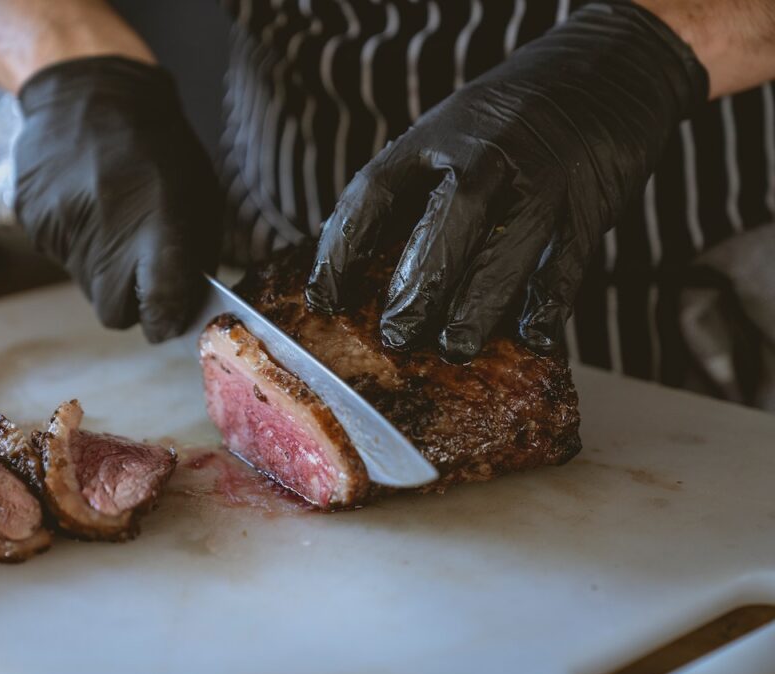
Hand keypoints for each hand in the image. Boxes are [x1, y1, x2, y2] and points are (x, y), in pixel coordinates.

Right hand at [14, 56, 220, 341]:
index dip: (165, 320)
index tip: (169, 317)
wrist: (88, 92)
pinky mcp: (33, 222)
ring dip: (103, 267)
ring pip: (86, 285)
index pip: (159, 304)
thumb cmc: (158, 146)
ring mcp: (62, 227)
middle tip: (141, 275)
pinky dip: (78, 243)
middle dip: (129, 304)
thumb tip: (183, 307)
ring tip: (113, 219)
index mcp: (156, 222)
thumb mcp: (197, 194)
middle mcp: (105, 230)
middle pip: (113, 312)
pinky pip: (62, 257)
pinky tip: (86, 204)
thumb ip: (193, 256)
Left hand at [305, 2, 707, 361]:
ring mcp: (542, 178)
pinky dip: (548, 304)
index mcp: (436, 135)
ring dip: (477, 305)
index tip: (322, 300)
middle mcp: (488, 152)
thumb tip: (364, 270)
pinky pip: (565, 263)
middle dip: (418, 285)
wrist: (606, 72)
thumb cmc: (509, 122)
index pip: (373, 190)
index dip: (341, 249)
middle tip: (396, 335)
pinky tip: (531, 336)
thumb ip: (415, 191)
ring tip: (453, 346)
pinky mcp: (589, 205)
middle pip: (447, 219)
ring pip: (506, 246)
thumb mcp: (451, 133)